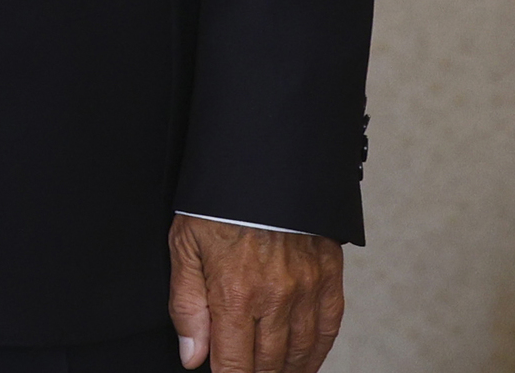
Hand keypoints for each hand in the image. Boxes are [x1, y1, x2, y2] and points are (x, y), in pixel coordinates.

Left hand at [169, 216, 343, 372]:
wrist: (263, 163)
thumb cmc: (217, 203)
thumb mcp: (184, 247)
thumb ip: (187, 306)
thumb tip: (192, 356)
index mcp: (235, 293)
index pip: (234, 364)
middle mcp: (275, 298)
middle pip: (268, 363)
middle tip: (244, 370)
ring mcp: (307, 290)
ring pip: (300, 353)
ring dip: (285, 370)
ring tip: (271, 372)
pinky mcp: (329, 278)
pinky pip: (328, 329)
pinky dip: (317, 352)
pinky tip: (304, 361)